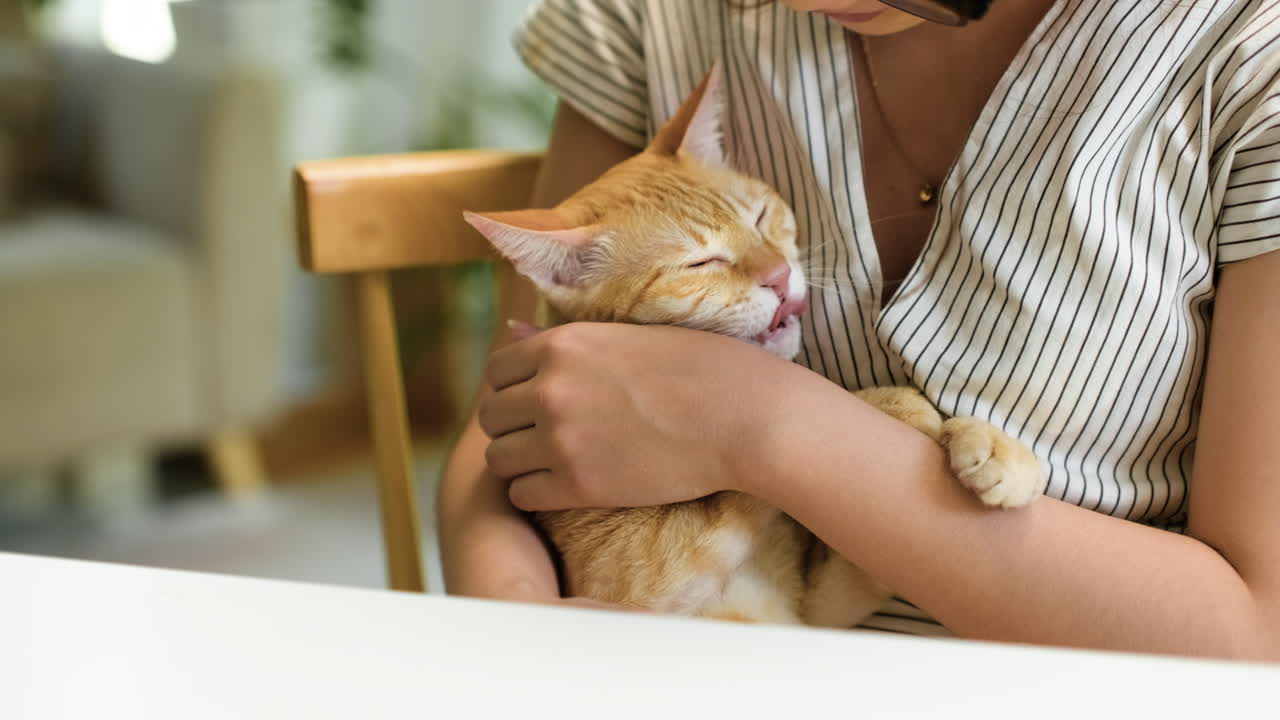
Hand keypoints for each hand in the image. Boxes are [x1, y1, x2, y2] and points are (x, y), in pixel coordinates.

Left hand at [477, 321, 797, 510]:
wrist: (743, 417)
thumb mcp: (628, 336)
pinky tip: (570, 484)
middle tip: (549, 433)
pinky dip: (538, 493)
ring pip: (499, 459)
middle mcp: (549, 390)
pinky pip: (522, 496)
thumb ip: (564, 340)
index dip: (515, 386)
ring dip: (522, 462)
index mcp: (562, 346)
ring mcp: (560, 439)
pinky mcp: (578, 485)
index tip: (540, 399)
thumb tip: (511, 332)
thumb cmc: (701, 367)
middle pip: (491, 416)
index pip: (496, 369)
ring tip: (559, 461)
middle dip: (514, 425)